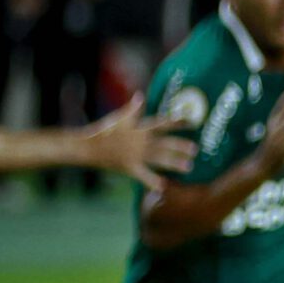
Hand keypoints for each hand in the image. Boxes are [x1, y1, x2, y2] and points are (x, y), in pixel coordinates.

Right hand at [82, 94, 196, 187]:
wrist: (88, 146)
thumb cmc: (104, 130)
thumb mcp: (119, 117)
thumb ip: (132, 109)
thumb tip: (140, 95)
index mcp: (138, 128)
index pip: (161, 124)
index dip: (176, 122)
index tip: (191, 122)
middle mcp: (139, 141)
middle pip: (164, 143)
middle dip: (180, 146)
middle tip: (195, 150)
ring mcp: (135, 155)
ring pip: (159, 159)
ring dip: (174, 163)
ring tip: (189, 167)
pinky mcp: (128, 167)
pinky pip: (143, 176)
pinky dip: (152, 182)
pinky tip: (163, 187)